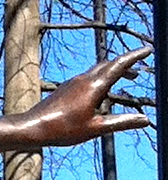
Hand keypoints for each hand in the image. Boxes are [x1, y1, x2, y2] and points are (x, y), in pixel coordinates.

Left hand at [14, 50, 149, 150]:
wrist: (32, 127)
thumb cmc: (63, 129)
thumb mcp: (96, 128)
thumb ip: (122, 122)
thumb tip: (145, 120)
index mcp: (94, 86)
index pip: (120, 65)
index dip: (136, 56)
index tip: (148, 50)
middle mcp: (84, 79)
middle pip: (109, 64)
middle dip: (126, 64)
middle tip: (139, 69)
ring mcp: (73, 82)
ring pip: (98, 70)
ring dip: (113, 72)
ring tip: (126, 79)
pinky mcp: (66, 88)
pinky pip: (88, 78)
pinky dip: (101, 79)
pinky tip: (102, 93)